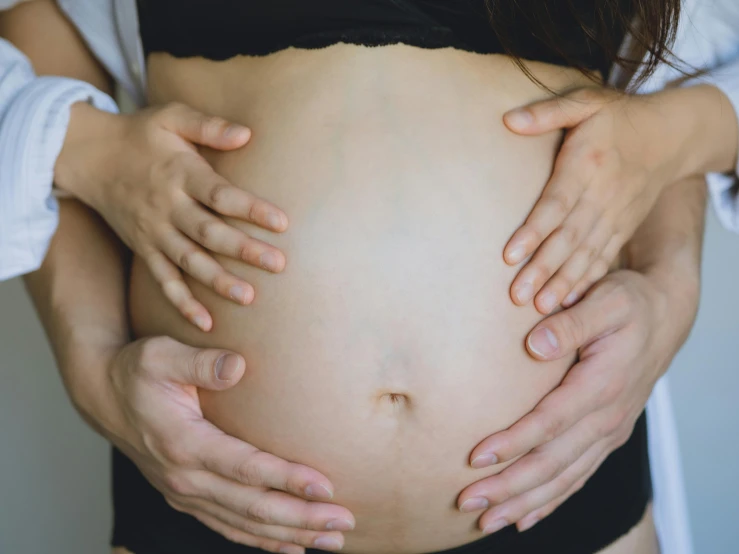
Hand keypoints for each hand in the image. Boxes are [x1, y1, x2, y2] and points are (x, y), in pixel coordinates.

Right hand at [56, 102, 288, 331]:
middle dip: (244, 250)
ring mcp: (154, 232)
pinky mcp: (143, 249)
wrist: (88, 156)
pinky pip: (163, 280)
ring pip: (189, 261)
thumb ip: (208, 126)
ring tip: (248, 297)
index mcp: (180, 174)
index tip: (282, 223)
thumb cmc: (140, 134)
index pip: (220, 195)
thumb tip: (247, 134)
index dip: (251, 209)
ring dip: (218, 281)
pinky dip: (182, 302)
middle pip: (209, 233)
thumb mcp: (171, 117)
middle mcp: (167, 207)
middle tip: (278, 265)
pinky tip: (205, 323)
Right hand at [99, 337, 353, 552]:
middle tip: (344, 522)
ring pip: (244, 524)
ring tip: (331, 540)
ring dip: (290, 534)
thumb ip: (199, 362)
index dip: (286, 479)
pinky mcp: (188, 497)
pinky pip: (228, 526)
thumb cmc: (138, 371)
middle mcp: (184, 477)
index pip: (245, 468)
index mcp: (183, 443)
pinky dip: (261, 540)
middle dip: (301, 517)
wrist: (105, 395)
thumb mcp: (160, 355)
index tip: (325, 486)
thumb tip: (237, 365)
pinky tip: (291, 546)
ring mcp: (185, 493)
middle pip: (252, 507)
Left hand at [457, 268, 697, 532]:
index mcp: (603, 385)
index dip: (514, 442)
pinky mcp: (606, 438)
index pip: (552, 422)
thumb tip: (536, 344)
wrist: (663, 318)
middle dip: (509, 486)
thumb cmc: (628, 304)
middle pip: (554, 463)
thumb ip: (572, 322)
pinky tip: (523, 517)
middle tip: (467, 501)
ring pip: (563, 479)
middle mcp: (608, 417)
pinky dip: (550, 501)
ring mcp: (608, 432)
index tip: (476, 457)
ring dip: (524, 502)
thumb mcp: (606, 301)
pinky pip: (577, 478)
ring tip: (485, 520)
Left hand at [502, 87, 690, 313]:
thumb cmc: (617, 119)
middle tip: (516, 296)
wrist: (670, 136)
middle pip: (569, 238)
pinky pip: (603, 258)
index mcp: (587, 165)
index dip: (533, 231)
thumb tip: (507, 119)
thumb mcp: (584, 103)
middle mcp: (602, 196)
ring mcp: (615, 216)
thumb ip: (546, 112)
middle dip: (542, 269)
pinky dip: (587, 281)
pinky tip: (569, 302)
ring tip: (538, 307)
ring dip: (562, 283)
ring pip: (586, 255)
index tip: (510, 256)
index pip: (556, 204)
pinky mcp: (622, 228)